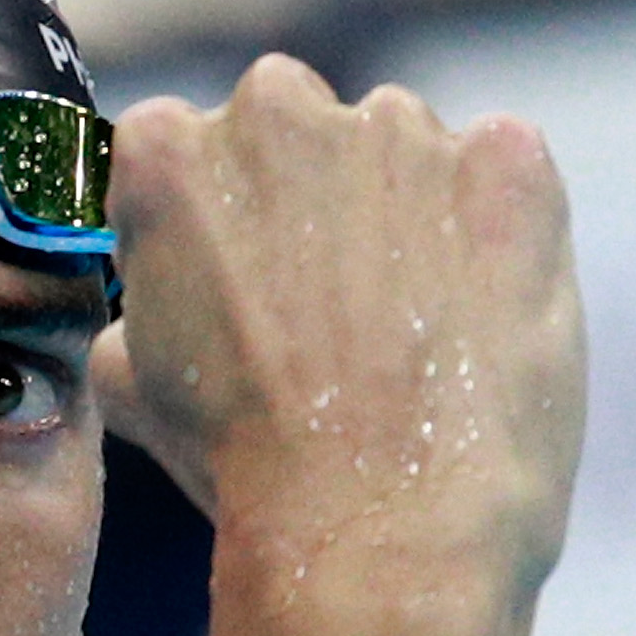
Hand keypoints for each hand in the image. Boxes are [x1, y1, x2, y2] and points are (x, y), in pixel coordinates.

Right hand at [91, 54, 583, 597]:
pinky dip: (492, 225)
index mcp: (168, 154)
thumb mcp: (132, 391)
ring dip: (398, 214)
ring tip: (405, 333)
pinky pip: (497, 169)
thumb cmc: (244, 466)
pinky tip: (471, 318)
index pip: (176, 146)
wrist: (376, 525)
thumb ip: (133, 309)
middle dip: (301, 198)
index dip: (206, 221)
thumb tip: (145, 312)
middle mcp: (278, 110)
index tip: (229, 278)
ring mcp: (400, 128)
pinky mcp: (503, 160)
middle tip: (320, 310)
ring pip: (395, 150)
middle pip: (288, 126)